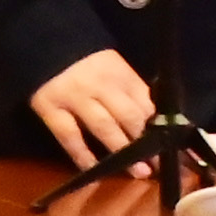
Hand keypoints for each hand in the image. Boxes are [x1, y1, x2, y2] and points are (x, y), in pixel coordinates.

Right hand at [28, 49, 158, 165]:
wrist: (44, 43)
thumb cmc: (86, 61)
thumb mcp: (114, 68)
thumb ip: (132, 91)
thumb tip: (156, 122)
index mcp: (120, 73)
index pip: (146, 102)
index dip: (160, 127)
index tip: (171, 147)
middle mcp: (100, 84)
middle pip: (129, 116)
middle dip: (146, 143)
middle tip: (158, 165)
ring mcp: (75, 97)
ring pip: (103, 126)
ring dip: (123, 152)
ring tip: (138, 172)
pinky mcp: (51, 108)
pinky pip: (69, 136)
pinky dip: (82, 155)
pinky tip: (95, 171)